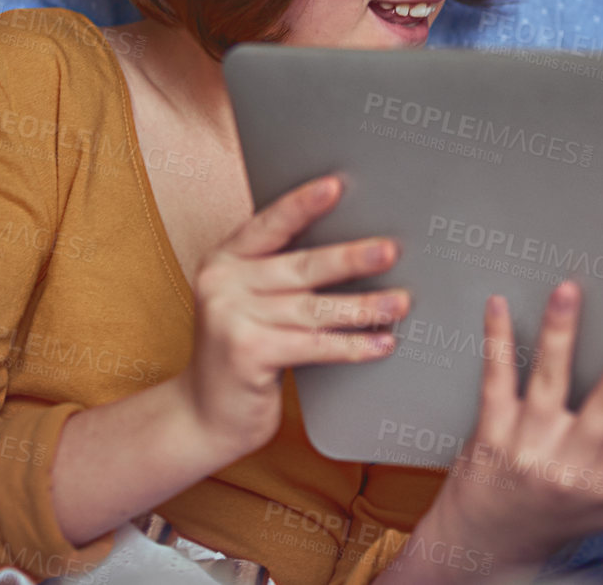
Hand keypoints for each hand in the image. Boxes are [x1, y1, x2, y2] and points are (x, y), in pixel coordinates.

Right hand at [178, 174, 406, 461]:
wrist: (202, 416)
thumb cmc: (240, 350)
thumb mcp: (247, 302)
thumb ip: (279, 275)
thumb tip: (352, 250)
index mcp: (224, 260)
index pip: (269, 224)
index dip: (302, 204)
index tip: (336, 186)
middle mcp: (223, 284)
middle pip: (301, 265)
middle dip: (351, 258)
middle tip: (390, 251)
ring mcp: (232, 320)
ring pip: (315, 309)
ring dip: (364, 306)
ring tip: (400, 302)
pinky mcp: (248, 355)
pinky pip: (314, 346)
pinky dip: (353, 345)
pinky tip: (381, 342)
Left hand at [412, 281, 602, 574]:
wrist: (484, 544)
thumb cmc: (552, 523)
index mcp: (602, 482)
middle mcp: (565, 465)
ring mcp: (524, 447)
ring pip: (548, 384)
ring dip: (559, 336)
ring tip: (570, 293)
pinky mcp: (488, 432)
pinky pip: (495, 381)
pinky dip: (496, 342)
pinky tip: (498, 306)